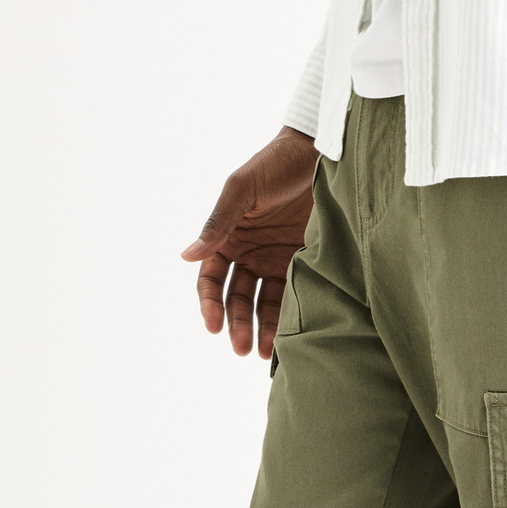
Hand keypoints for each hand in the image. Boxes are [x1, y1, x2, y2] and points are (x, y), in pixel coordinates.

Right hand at [181, 127, 318, 358]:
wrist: (320, 153)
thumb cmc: (275, 164)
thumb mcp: (242, 190)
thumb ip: (218, 223)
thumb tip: (186, 255)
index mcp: (227, 236)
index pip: (211, 279)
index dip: (210, 303)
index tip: (214, 326)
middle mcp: (248, 252)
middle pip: (237, 298)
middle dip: (237, 324)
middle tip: (241, 349)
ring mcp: (275, 260)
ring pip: (264, 303)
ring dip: (261, 329)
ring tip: (263, 353)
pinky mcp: (302, 262)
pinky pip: (292, 295)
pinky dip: (288, 317)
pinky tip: (289, 337)